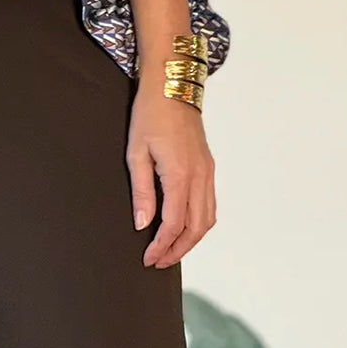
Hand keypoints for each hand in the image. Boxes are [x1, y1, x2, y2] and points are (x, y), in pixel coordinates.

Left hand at [126, 75, 215, 267]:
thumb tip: (142, 224)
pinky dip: (199, 222)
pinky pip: (210, 204)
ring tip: (170, 250)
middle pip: (196, 228)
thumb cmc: (150, 113)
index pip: (173, 224)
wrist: (173, 85)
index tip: (148, 259)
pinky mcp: (209, 166)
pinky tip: (184, 226)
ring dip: (191, 239)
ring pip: (208, 219)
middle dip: (178, 250)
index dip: (162, 246)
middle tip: (158, 262)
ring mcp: (208, 171)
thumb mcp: (136, 151)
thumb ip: (141, 191)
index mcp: (180, 174)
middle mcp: (199, 176)